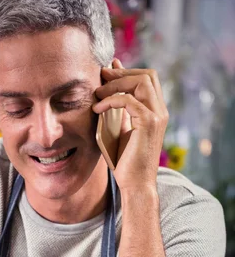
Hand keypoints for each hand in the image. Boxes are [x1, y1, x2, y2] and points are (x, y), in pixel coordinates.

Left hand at [93, 59, 168, 190]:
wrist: (135, 185)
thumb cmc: (126, 162)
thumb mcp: (122, 131)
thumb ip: (120, 113)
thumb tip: (109, 95)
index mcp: (156, 112)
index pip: (147, 79)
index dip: (127, 71)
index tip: (107, 72)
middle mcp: (160, 111)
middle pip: (147, 75)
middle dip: (121, 72)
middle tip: (101, 76)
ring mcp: (157, 117)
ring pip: (141, 82)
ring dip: (116, 84)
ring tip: (97, 94)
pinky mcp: (148, 124)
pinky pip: (129, 100)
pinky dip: (111, 100)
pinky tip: (97, 109)